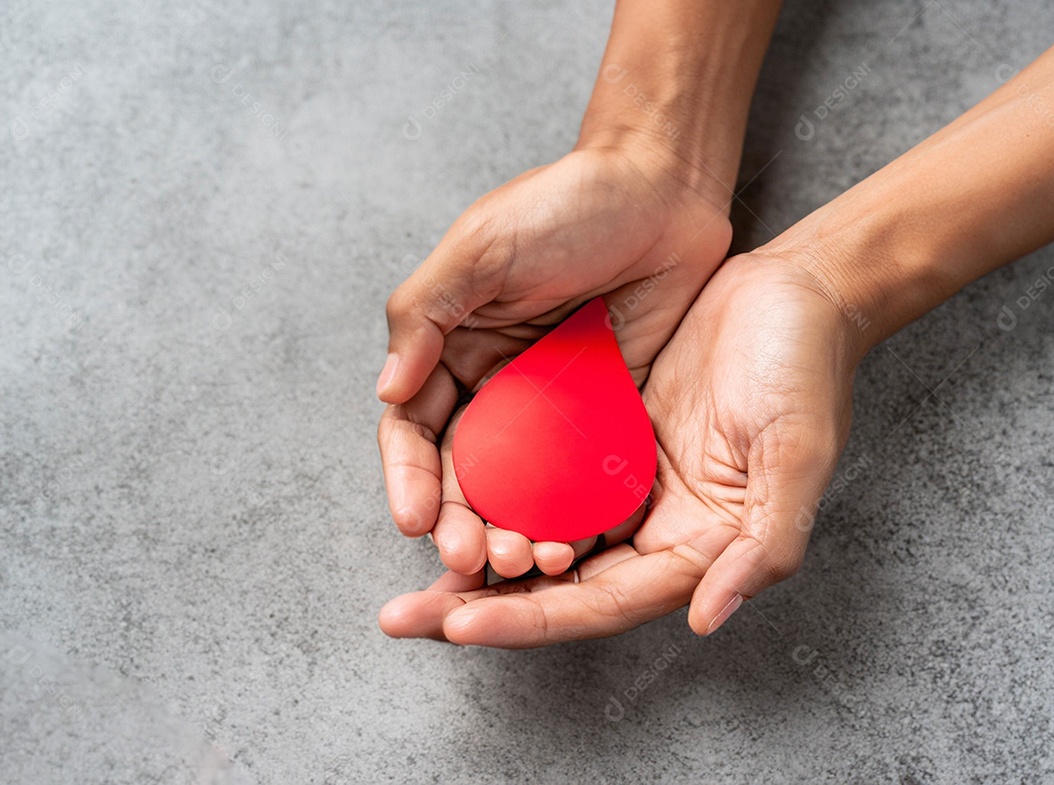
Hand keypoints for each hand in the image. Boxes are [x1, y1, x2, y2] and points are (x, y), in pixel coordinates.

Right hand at [378, 141, 731, 576]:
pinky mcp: (607, 411)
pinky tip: (576, 541)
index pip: (413, 428)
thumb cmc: (565, 204)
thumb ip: (426, 314)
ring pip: (523, 485)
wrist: (661, 188)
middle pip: (466, 471)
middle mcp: (497, 384)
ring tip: (521, 561)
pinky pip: (585, 472)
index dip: (407, 476)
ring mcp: (553, 404)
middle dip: (460, 519)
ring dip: (514, 528)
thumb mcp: (481, 248)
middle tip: (471, 557)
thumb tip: (387, 391)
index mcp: (452, 348)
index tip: (414, 519)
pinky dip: (575, 510)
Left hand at [379, 251, 862, 645]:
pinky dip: (498, 491)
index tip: (458, 624)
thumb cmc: (806, 370)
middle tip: (404, 615)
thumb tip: (706, 620)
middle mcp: (651, 527)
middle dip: (478, 604)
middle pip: (552, 587)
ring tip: (414, 562)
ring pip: (537, 534)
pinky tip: (449, 492)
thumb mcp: (797, 456)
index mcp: (693, 548)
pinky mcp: (606, 435)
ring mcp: (624, 481)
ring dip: (478, 551)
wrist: (794, 294)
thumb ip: (762, 545)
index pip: (595, 603)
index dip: (526, 621)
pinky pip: (542, 475)